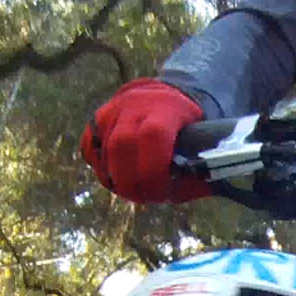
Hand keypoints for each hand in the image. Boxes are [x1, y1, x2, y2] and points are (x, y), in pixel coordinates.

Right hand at [80, 79, 211, 203]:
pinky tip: (116, 178)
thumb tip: (206, 190)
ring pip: (103, 150)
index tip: (161, 192)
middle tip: (143, 198)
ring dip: (115, 179)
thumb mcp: (200, 139)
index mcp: (164, 107)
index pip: (153, 135)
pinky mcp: (95, 120)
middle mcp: (133, 104)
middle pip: (122, 145)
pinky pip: (89, 150)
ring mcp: (110, 110)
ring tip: (132, 191)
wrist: (161, 96)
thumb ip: (198, 166)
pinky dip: (100, 169)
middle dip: (131, 181)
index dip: (154, 169)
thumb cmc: (185, 127)